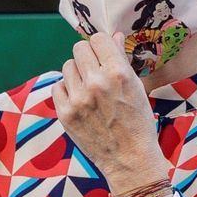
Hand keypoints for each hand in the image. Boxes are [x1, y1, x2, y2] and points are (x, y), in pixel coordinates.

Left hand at [53, 31, 169, 196]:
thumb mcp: (138, 89)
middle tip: (96, 70)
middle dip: (88, 56)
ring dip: (77, 73)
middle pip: (79, 49)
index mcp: (118, 74)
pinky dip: (67, 91)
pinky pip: (58, 87)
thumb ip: (121, 61)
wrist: (130, 160)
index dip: (102, 45)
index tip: (104, 53)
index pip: (99, 39)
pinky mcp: (65, 113)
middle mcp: (96, 83)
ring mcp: (78, 99)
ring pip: (67, 66)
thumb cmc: (138, 123)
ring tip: (89, 88)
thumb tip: (113, 36)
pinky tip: (80, 100)